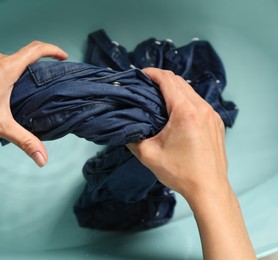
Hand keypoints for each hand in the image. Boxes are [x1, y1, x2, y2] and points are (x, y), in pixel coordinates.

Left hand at [0, 41, 67, 167]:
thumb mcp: (0, 127)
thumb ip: (25, 141)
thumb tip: (42, 158)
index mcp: (6, 69)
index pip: (36, 50)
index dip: (53, 51)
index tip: (62, 56)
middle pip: (19, 59)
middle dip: (27, 72)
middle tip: (29, 88)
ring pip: (1, 62)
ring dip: (7, 74)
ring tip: (4, 94)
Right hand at [127, 67, 226, 199]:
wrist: (209, 189)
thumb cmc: (180, 172)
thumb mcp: (148, 155)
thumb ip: (132, 138)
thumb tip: (124, 127)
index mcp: (185, 112)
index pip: (167, 80)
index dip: (152, 73)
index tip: (140, 74)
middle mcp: (202, 108)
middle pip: (179, 82)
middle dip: (161, 79)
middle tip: (145, 85)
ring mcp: (212, 115)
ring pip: (190, 91)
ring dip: (173, 89)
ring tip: (157, 97)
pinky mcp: (216, 123)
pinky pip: (199, 103)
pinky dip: (185, 100)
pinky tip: (175, 111)